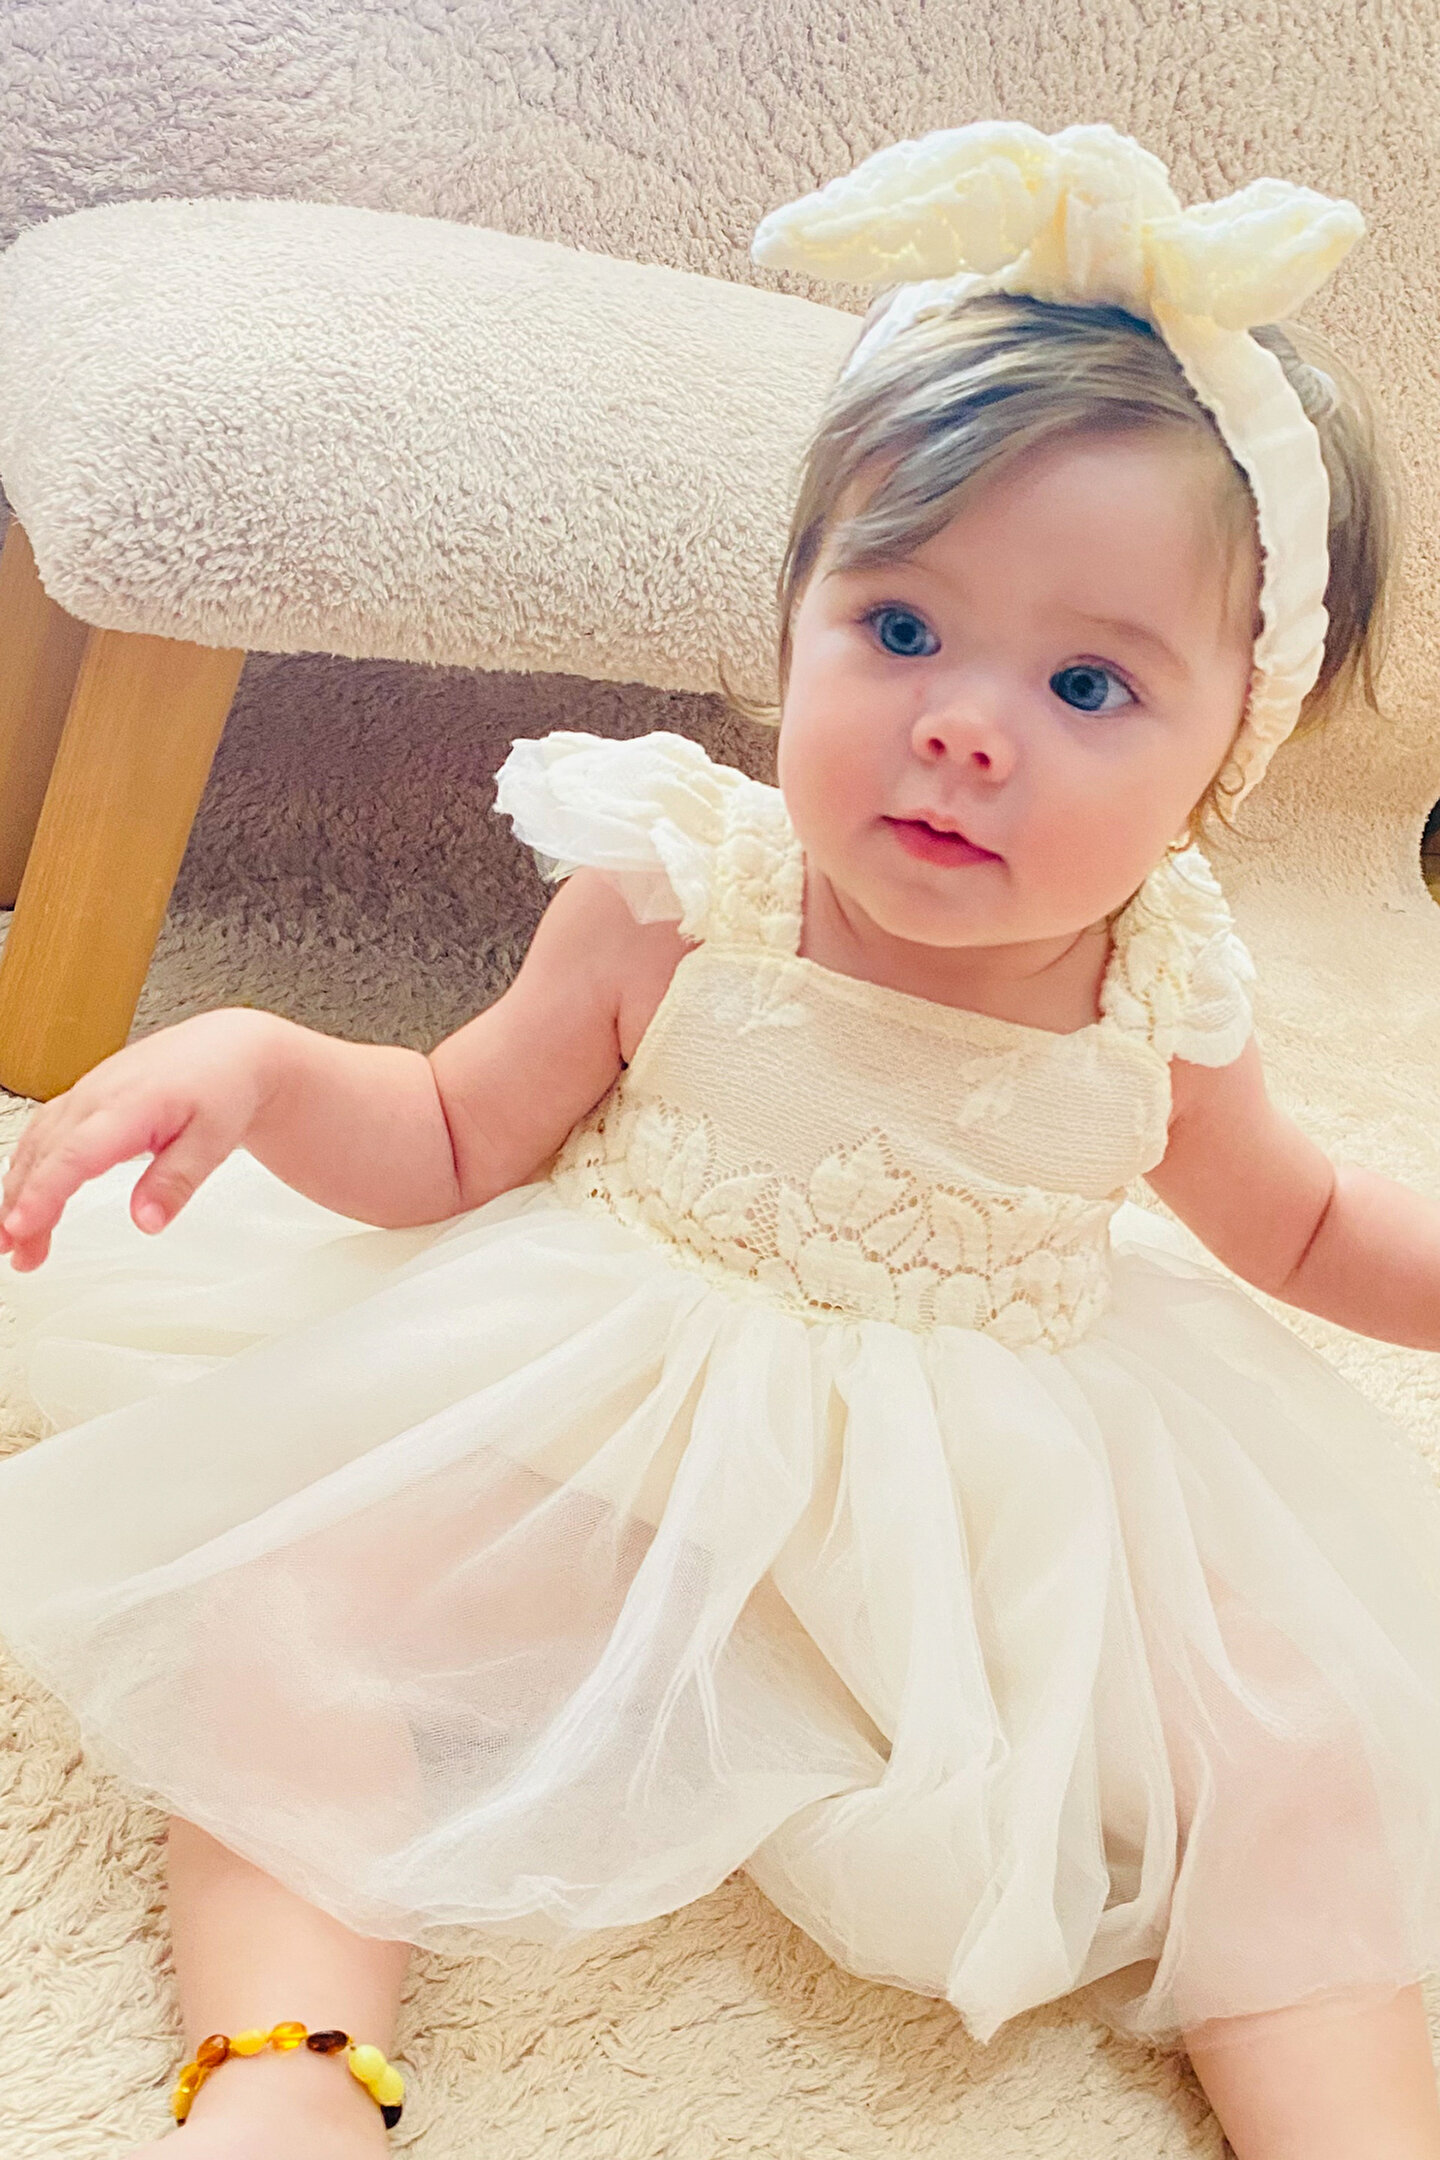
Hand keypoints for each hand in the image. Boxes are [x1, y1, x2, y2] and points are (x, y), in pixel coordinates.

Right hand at [0, 1008, 282, 1270]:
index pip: (74, 1154)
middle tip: (13, 1252)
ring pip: (36, 1144)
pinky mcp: (83, 1098)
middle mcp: (98, 1096)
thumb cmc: (222, 1087)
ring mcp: (86, 1094)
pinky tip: (24, 1197)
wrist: (227, 1048)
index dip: (43, 1193)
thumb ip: (176, 1182)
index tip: (21, 1227)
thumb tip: (147, 1221)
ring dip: (17, 1191)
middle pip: (45, 1154)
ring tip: (15, 1240)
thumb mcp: (214, 1141)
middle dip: (19, 1204)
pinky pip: (43, 1132)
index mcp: (129, 1105)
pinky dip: (28, 1168)